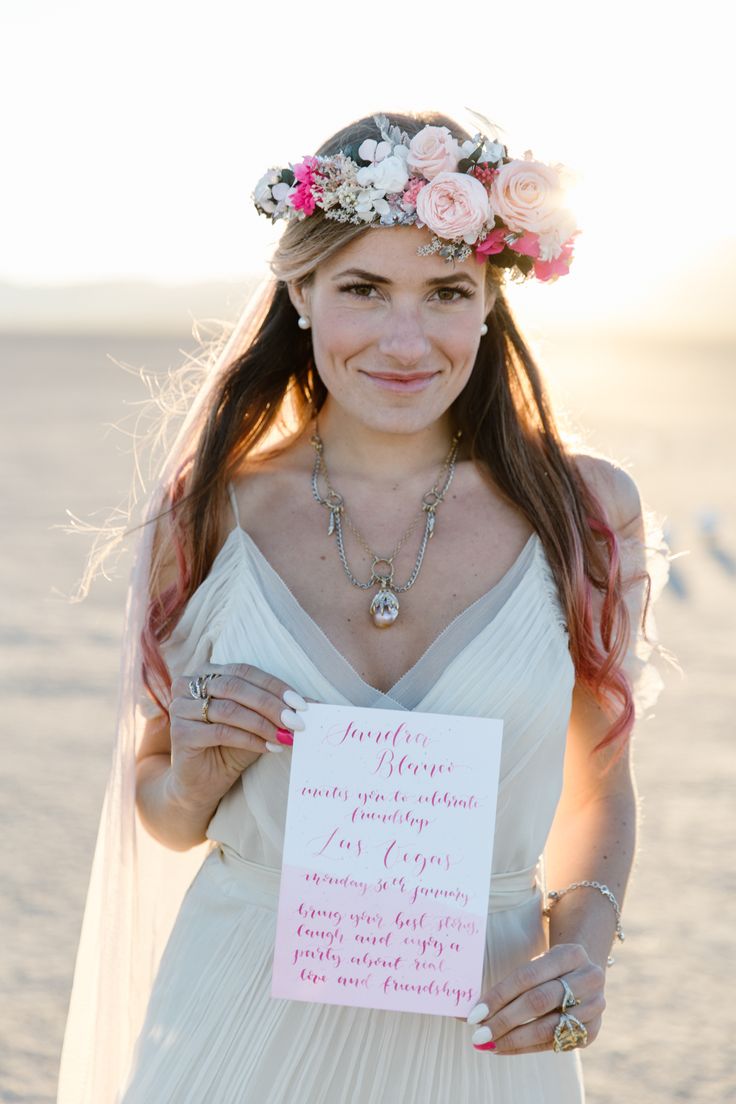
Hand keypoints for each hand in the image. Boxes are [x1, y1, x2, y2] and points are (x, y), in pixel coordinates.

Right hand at [167, 663, 308, 811]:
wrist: (201, 784)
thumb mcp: (257, 723)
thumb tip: (316, 702)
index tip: (303, 704)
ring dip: (263, 723)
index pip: (246, 671)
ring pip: (229, 709)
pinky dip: (249, 739)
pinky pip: (220, 731)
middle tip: (297, 721)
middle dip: (271, 704)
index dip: (275, 686)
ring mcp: (181, 707)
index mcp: (207, 673)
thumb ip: (277, 710)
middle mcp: (188, 684)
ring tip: (286, 736)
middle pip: (237, 686)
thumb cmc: (230, 747)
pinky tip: (268, 747)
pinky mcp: (180, 733)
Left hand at [464, 944, 605, 1054]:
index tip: (474, 1013)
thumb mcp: (537, 963)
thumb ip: (509, 984)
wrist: (585, 975)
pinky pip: (554, 1044)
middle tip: (479, 1034)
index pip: (527, 976)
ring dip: (513, 1039)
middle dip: (504, 1020)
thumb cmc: (550, 969)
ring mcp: (594, 1006)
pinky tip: (505, 1047)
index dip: (499, 995)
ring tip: (488, 1044)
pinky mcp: (593, 1031)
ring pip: (548, 1027)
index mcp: (570, 954)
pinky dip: (526, 1047)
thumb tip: (467, 1008)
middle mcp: (587, 978)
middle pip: (538, 1001)